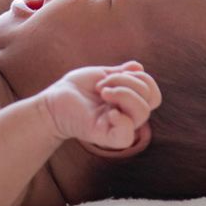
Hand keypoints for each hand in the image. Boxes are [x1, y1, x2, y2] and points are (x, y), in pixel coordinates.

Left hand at [41, 63, 161, 150]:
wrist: (53, 102)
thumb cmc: (76, 89)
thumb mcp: (101, 74)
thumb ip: (122, 73)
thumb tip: (140, 67)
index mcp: (129, 101)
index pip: (152, 94)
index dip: (142, 79)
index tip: (115, 74)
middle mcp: (127, 115)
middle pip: (150, 100)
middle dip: (128, 82)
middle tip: (102, 84)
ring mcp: (118, 126)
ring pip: (142, 113)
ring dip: (123, 93)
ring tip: (102, 91)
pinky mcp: (105, 137)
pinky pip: (127, 135)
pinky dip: (122, 120)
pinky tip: (108, 112)